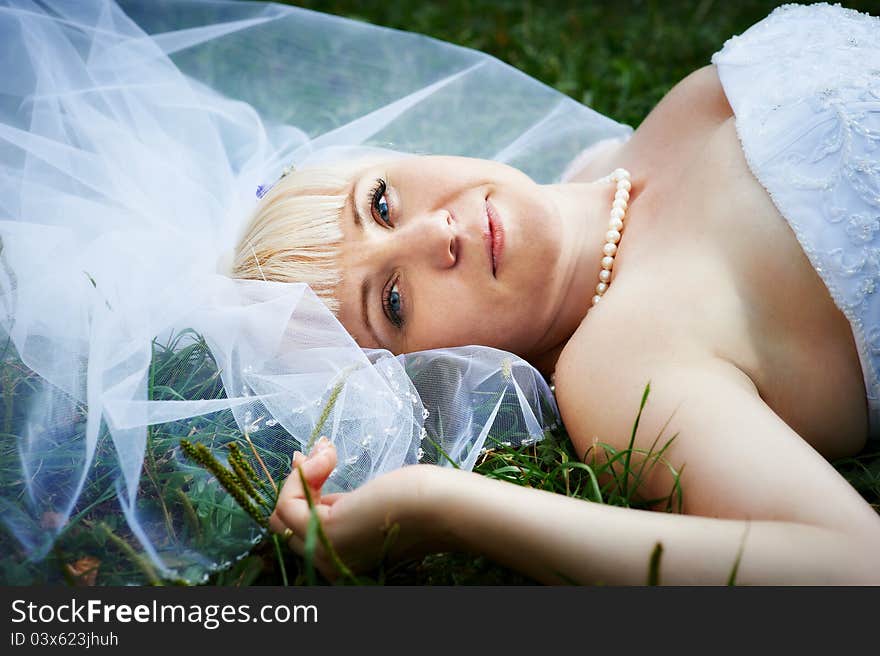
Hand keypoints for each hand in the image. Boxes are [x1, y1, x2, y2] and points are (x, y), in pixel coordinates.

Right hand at [268, 438, 438, 580]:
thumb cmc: (419, 499)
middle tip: (321, 453)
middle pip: (285, 524)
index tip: (318, 461)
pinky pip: (289, 503)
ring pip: (282, 514)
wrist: (444, 506)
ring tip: (325, 451)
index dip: (303, 493)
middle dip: (299, 482)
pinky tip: (326, 455)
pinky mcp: (328, 531)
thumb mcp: (368, 504)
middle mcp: (328, 565)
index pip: (300, 531)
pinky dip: (301, 475)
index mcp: (340, 560)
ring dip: (299, 476)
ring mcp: (326, 552)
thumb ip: (340, 505)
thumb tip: (310, 475)